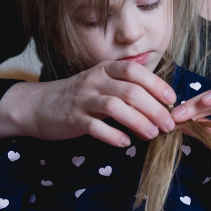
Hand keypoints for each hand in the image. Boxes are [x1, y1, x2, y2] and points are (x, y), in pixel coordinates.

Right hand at [0, 60, 176, 146]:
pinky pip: (96, 127)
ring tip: (151, 134)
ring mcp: (83, 99)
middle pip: (130, 91)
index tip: (172, 100)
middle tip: (168, 124)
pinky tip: (125, 142)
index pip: (135, 71)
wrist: (38, 105)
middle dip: (154, 109)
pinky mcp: (73, 119)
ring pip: (115, 107)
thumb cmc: (79, 94)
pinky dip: (113, 135)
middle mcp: (95, 80)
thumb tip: (157, 79)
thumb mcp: (102, 80)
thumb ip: (127, 81)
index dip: (156, 84)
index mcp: (106, 69)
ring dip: (138, 122)